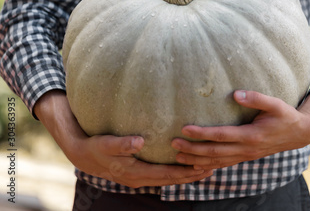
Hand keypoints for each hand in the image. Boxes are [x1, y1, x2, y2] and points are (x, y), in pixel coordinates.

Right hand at [34, 91, 212, 187]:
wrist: (84, 155)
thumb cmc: (96, 147)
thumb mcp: (107, 144)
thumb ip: (123, 143)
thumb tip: (139, 141)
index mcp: (136, 173)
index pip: (167, 175)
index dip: (185, 171)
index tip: (202, 165)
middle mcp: (141, 179)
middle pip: (171, 179)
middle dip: (192, 174)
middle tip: (213, 166)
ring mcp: (140, 177)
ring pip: (168, 178)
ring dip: (186, 173)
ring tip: (205, 166)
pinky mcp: (139, 171)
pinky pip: (162, 173)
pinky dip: (175, 170)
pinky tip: (183, 163)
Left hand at [171, 89, 309, 169]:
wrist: (298, 133)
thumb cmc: (285, 115)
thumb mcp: (275, 103)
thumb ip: (256, 98)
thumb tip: (236, 93)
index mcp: (251, 135)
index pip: (221, 135)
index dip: (202, 133)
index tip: (184, 129)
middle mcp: (246, 149)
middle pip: (214, 151)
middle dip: (193, 149)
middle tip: (173, 144)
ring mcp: (245, 155)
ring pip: (217, 161)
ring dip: (197, 160)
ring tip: (178, 157)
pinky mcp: (245, 156)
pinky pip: (224, 164)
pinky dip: (209, 165)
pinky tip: (196, 165)